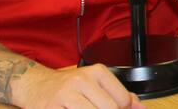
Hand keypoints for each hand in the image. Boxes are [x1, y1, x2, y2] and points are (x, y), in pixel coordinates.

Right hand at [14, 64, 144, 108]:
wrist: (36, 85)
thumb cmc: (69, 86)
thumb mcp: (95, 83)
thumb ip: (120, 94)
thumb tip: (141, 107)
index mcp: (97, 72)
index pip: (122, 100)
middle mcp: (82, 81)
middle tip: (98, 108)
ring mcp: (66, 95)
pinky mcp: (52, 108)